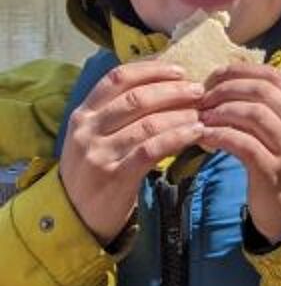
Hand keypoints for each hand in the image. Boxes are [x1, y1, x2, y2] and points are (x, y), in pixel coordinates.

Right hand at [59, 62, 205, 244]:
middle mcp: (88, 129)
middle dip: (173, 91)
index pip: (118, 78)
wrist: (73, 215)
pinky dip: (177, 137)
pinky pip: (151, 149)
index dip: (152, 70)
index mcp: (84, 113)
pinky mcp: (115, 176)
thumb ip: (118, 111)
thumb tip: (166, 84)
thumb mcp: (94, 134)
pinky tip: (196, 133)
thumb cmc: (94, 168)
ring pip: (148, 123)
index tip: (179, 71)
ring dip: (180, 115)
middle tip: (199, 91)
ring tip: (201, 113)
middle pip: (137, 98)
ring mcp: (99, 153)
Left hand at [198, 64, 280, 242]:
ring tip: (202, 116)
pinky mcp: (273, 171)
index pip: (274, 75)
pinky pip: (243, 144)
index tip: (214, 76)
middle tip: (203, 97)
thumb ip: (267, 107)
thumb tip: (231, 76)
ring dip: (222, 110)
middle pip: (263, 91)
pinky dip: (220, 135)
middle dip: (227, 88)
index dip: (241, 70)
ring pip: (254, 114)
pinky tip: (204, 136)